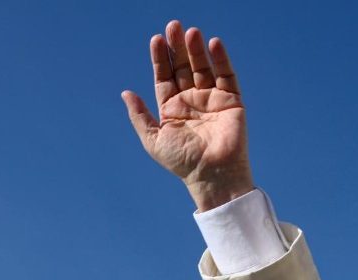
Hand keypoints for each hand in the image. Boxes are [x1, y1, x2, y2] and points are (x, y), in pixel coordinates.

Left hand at [122, 20, 253, 210]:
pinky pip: (226, 75)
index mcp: (171, 108)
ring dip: (197, 49)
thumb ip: (139, 116)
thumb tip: (126, 93)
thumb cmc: (181, 162)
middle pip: (184, 67)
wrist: (212, 175)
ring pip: (203, 67)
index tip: (156, 39)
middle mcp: (191, 100)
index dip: (160, 58)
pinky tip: (212, 44)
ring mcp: (211, 99)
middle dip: (178, 48)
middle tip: (173, 26)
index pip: (164, 77)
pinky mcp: (231, 100)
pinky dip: (220, 59)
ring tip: (191, 32)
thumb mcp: (153, 140)